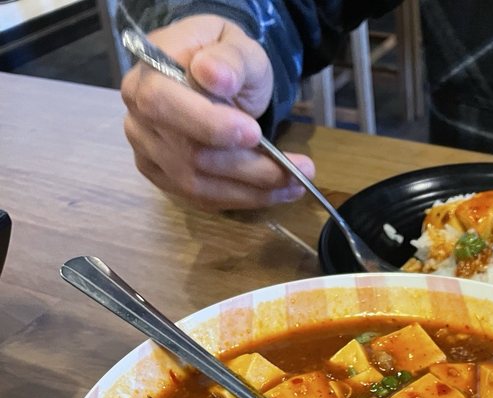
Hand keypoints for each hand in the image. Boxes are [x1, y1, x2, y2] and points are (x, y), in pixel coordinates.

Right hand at [121, 15, 314, 210]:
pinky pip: (202, 199)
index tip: (254, 132)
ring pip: (198, 186)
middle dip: (247, 168)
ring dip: (252, 191)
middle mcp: (138, 119)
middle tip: (297, 170)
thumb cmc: (225, 59)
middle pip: (188, 155)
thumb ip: (229, 59)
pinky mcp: (165, 178)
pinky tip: (274, 193)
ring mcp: (149, 153)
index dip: (208, 125)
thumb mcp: (237, 46)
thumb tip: (214, 75)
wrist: (214, 77)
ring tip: (295, 185)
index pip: (163, 105)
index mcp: (147, 75)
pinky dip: (242, 199)